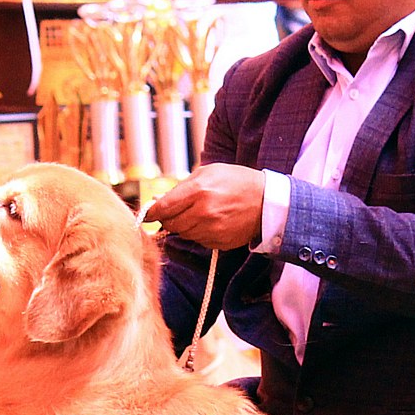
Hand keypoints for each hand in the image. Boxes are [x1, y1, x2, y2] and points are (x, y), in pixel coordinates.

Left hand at [142, 163, 265, 250]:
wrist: (267, 201)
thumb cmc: (237, 181)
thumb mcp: (209, 172)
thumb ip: (182, 187)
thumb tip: (159, 201)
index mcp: (198, 191)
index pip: (163, 208)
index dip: (152, 213)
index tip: (147, 214)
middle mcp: (203, 212)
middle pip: (171, 224)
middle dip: (169, 219)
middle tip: (174, 213)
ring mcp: (212, 230)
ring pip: (184, 234)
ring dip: (185, 226)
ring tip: (199, 213)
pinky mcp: (219, 242)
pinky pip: (199, 241)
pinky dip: (200, 233)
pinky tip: (211, 222)